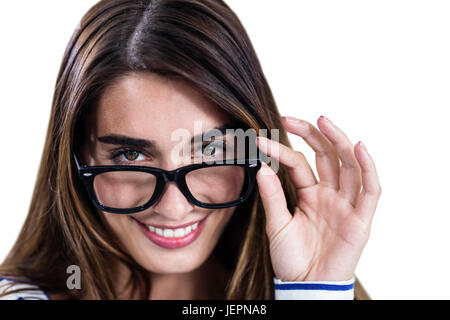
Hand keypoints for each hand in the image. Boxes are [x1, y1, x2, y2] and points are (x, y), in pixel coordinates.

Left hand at [255, 115, 380, 281]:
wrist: (304, 287)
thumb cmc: (292, 259)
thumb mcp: (276, 224)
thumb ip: (272, 196)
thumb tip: (261, 165)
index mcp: (310, 195)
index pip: (299, 164)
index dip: (281, 150)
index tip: (260, 141)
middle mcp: (330, 195)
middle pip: (327, 156)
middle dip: (312, 134)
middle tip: (290, 118)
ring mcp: (346, 205)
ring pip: (349, 166)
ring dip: (339, 141)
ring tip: (323, 120)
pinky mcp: (361, 219)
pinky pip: (370, 191)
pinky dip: (368, 169)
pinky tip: (359, 147)